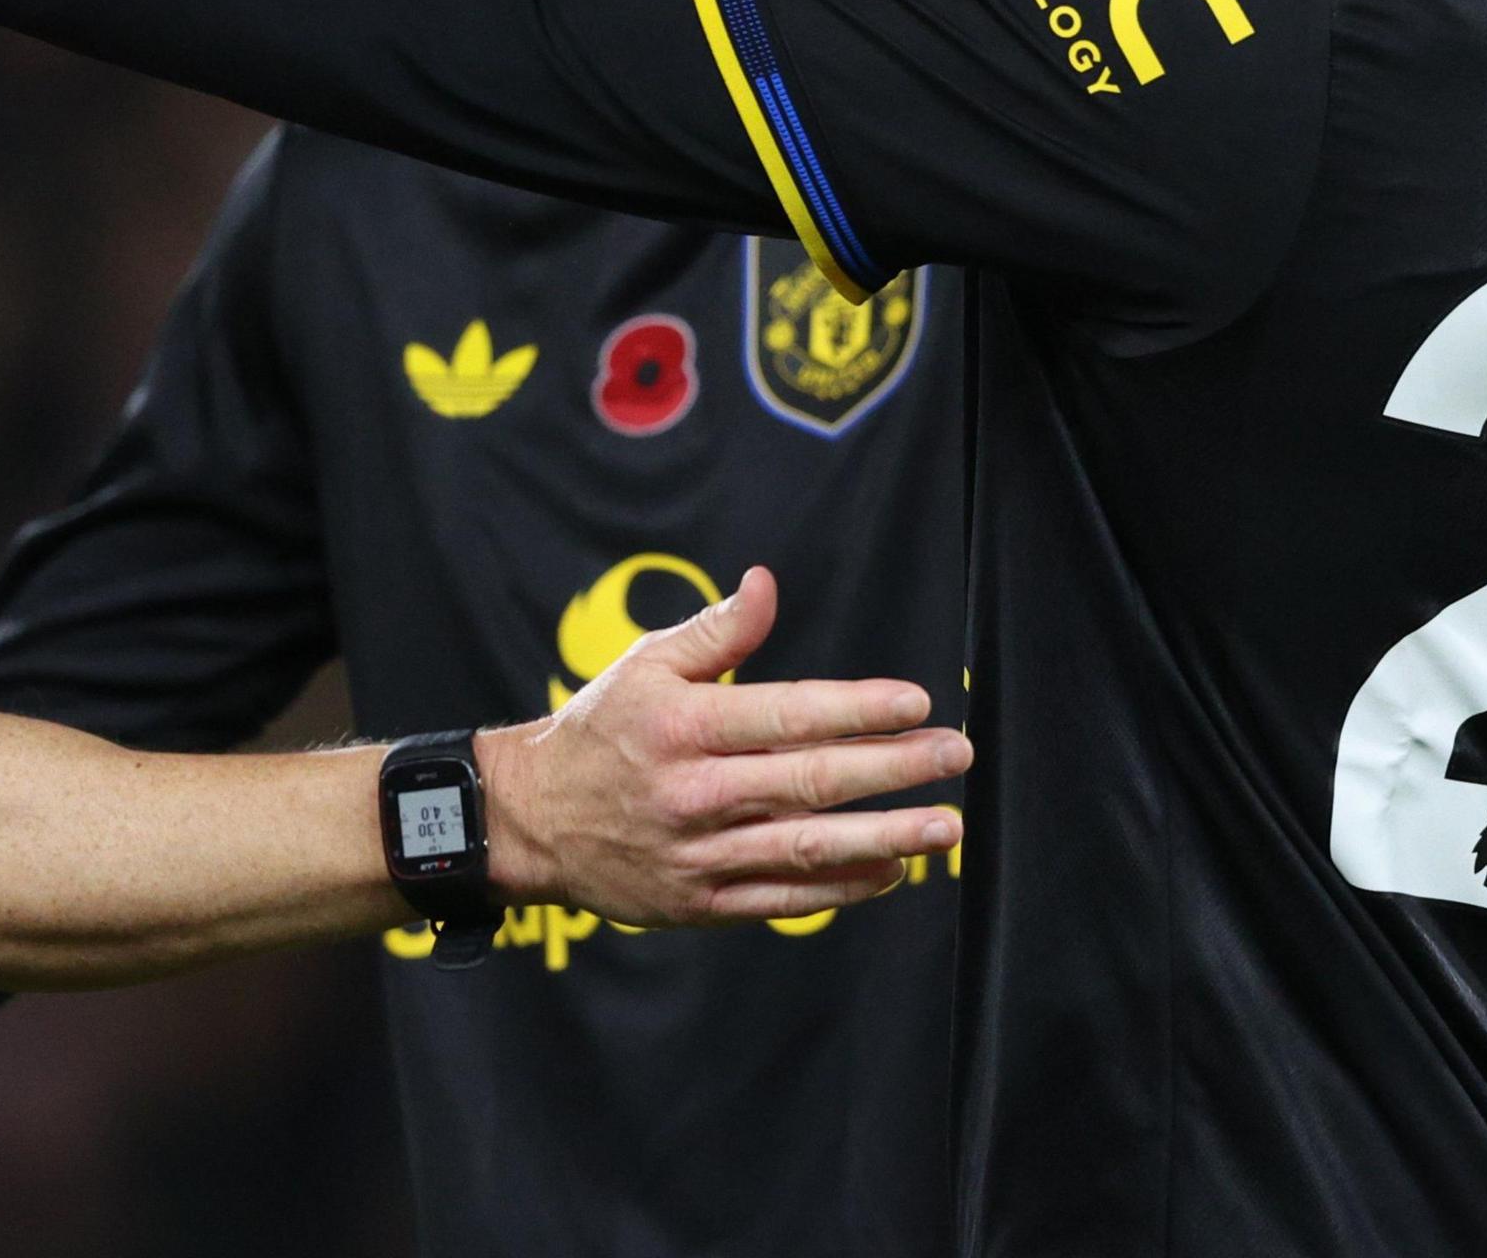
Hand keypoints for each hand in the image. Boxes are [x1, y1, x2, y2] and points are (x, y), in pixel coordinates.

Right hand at [473, 565, 968, 924]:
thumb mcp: (644, 667)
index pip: (785, 714)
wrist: (531, 822)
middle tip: (955, 753)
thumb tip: (767, 583)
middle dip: (891, 769)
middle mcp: (692, 792)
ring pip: (804, 847)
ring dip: (884, 837)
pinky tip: (893, 870)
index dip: (856, 708)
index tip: (916, 701)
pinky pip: (782, 897)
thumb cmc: (599, 732)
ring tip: (944, 826)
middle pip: (808, 781)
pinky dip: (841, 887)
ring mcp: (697, 854)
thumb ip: (715, 633)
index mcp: (680, 727)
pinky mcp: (699, 902)